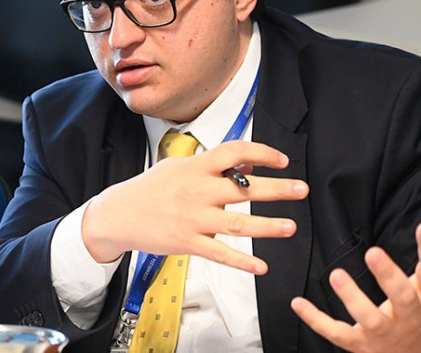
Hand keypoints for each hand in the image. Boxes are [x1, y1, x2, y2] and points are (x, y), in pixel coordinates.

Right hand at [81, 140, 308, 271]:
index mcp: (196, 167)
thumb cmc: (150, 188)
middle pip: (244, 188)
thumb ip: (211, 166)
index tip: (282, 160)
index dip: (262, 153)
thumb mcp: (178, 167)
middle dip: (277, 189)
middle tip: (302, 190)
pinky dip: (242, 262)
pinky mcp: (188, 242)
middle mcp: (198, 191)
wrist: (118, 214)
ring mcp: (193, 218)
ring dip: (267, 226)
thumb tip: (246, 165)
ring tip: (291, 227)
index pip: (234, 152)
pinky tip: (261, 267)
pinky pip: (220, 254)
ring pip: (238, 223)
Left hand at [291, 209, 420, 352]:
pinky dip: (316, 321)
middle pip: (401, 296)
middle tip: (373, 251)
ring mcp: (383, 332)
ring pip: (369, 318)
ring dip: (353, 299)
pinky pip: (337, 334)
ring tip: (337, 275)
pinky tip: (298, 303)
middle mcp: (407, 315)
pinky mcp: (359, 344)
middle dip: (388, 276)